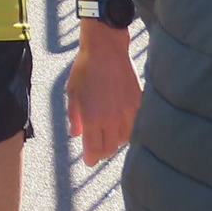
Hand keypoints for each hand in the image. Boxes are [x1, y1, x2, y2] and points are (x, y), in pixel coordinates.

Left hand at [68, 26, 141, 165]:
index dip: (91, 159)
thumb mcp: (72, 92)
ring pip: (125, 139)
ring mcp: (127, 112)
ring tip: (109, 137)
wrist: (106, 49)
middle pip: (110, 149)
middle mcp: (110, 118)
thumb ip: (74, 116)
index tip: (89, 161)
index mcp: (91, 117)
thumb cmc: (84, 69)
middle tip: (98, 151)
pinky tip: (122, 126)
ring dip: (116, 142)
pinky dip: (129, 130)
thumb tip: (76, 135)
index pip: (94, 149)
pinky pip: (136, 125)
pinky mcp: (139, 103)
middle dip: (102, 153)